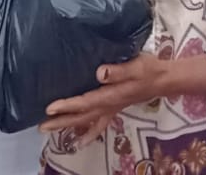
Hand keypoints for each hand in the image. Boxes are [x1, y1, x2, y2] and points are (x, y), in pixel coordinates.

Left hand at [40, 54, 169, 141]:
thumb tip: (100, 73)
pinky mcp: (114, 108)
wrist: (164, 80)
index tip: (49, 108)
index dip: (67, 105)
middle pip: (81, 117)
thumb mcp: (136, 66)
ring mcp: (111, 109)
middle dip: (61, 121)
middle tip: (41, 126)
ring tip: (50, 130)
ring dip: (68, 126)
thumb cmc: (150, 70)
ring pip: (86, 122)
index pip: (85, 102)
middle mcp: (108, 106)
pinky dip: (88, 134)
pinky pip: (98, 125)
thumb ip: (118, 70)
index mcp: (111, 96)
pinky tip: (80, 141)